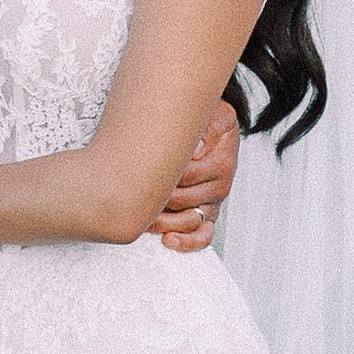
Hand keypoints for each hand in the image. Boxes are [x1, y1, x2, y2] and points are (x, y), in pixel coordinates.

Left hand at [152, 98, 239, 252]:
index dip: (164, 175)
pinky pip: (204, 236)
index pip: (189, 174)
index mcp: (221, 157)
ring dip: (164, 222)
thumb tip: (193, 150)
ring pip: (190, 220)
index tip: (142, 170)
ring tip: (143, 217)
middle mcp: (220, 180)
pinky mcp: (208, 213)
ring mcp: (214, 199)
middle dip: (157, 198)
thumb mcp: (210, 111)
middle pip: (184, 199)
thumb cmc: (201, 119)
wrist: (207, 125)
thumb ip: (204, 125)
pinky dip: (188, 242)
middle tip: (132, 193)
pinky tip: (169, 241)